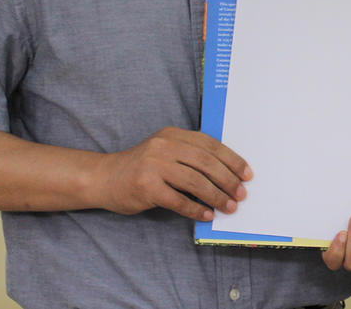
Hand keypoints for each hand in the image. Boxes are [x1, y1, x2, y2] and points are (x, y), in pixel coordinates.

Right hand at [95, 126, 251, 220]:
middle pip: (206, 163)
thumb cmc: (140, 167)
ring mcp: (154, 166)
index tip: (246, 174)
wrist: (103, 178)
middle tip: (241, 194)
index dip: (232, 160)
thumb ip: (189, 156)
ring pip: (196, 181)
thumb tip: (226, 174)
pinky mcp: (147, 187)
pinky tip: (207, 215)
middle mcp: (164, 146)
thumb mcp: (165, 151)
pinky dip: (196, 209)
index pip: (210, 145)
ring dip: (216, 196)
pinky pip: (179, 200)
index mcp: (173, 135)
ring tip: (229, 207)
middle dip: (228, 180)